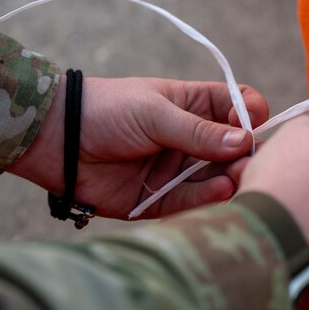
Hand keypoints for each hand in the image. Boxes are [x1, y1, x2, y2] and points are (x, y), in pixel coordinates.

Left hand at [10, 76, 268, 218]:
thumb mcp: (155, 112)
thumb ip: (198, 130)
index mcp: (192, 107)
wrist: (57, 139)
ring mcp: (175, 170)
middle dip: (245, 156)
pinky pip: (188, 202)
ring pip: (214, 178)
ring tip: (236, 179)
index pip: (236, 108)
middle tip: (251, 164)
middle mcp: (189, 140)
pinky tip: (220, 190)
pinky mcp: (158, 199)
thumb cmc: (106, 110)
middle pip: (232, 150)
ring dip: (229, 179)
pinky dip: (205, 198)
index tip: (252, 126)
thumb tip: (245, 141)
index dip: (249, 117)